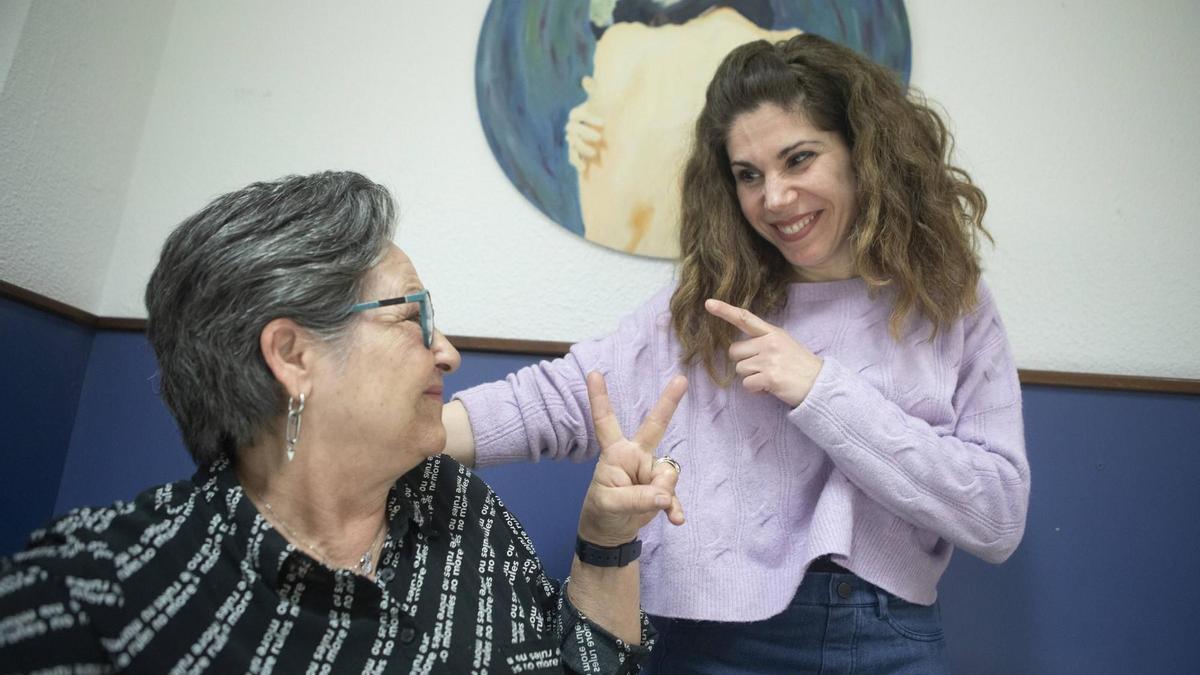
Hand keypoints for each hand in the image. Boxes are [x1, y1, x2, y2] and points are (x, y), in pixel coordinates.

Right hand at [565, 77, 604, 176]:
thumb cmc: (601, 110)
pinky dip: (577, 163)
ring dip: (582, 149)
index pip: (578, 115)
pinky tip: (583, 168)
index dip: (590, 118)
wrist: (603, 128)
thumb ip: (594, 89)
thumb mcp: (599, 100)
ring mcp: (573, 140)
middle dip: (586, 134)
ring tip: (595, 153)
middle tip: (600, 138)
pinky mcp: (576, 152)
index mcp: (576, 114)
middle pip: (574, 131)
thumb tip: (586, 79)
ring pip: (573, 145)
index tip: (604, 122)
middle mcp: (572, 128)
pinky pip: (572, 157)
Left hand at [577, 372, 686, 546]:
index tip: (593, 373)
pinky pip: (674, 495)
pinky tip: (675, 519)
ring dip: (661, 494)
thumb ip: (637, 498)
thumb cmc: (601, 511)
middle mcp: (635, 456)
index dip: (599, 399)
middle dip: (668, 403)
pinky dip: (674, 508)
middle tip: (681, 380)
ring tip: (646, 510)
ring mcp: (650, 471)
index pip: (605, 423)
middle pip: (654, 427)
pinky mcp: (662, 489)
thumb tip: (665, 496)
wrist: (610, 534)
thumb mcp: (610, 505)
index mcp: (615, 453)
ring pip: (668, 474)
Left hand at [705, 299, 822, 406]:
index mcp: (773, 333)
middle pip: (734, 351)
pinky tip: (770, 387)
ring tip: (770, 377)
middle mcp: (769, 343)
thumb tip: (740, 349)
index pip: (745, 318)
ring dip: (751, 377)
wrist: (820, 384)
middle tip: (763, 368)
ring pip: (740, 369)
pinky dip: (755, 389)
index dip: (725, 311)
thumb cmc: (800, 366)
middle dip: (744, 362)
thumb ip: (764, 341)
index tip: (709, 303)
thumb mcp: (785, 344)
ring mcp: (769, 359)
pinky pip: (747, 384)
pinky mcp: (769, 377)